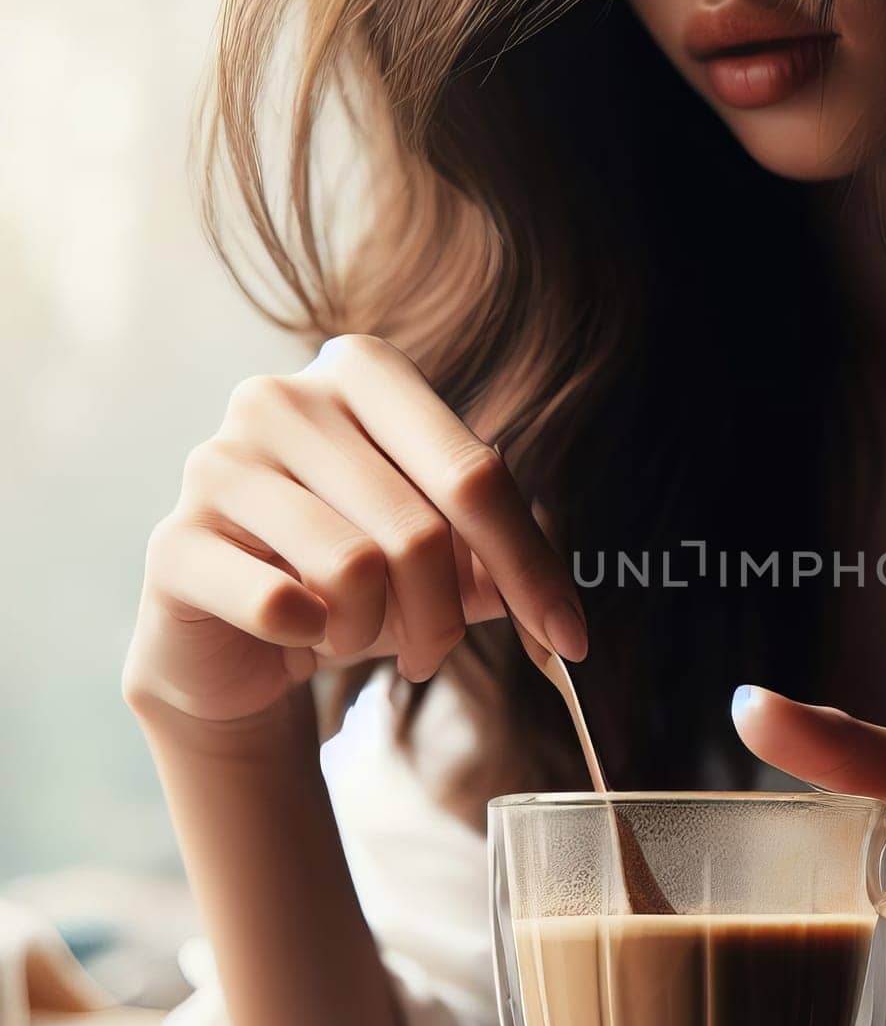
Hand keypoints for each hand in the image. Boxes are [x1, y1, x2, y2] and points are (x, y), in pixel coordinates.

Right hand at [123, 334, 586, 732]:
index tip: (570, 641)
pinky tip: (300, 633)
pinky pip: (282, 605)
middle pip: (421, 529)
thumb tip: (555, 612)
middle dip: (446, 617)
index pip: (476, 473)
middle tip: (434, 652)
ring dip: (376, 632)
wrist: (237, 637)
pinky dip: (311, 639)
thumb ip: (500, 558)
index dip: (532, 568)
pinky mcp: (176, 542)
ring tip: (358, 635)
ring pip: (355, 568)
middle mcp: (284, 398)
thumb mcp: (444, 556)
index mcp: (364, 374)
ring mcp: (218, 463)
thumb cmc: (351, 576)